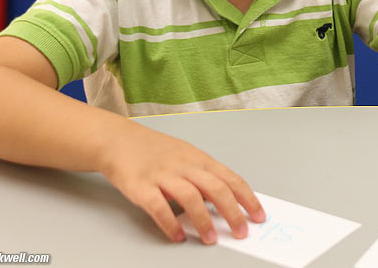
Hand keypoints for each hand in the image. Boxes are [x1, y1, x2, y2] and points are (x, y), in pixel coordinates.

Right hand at [98, 123, 265, 243]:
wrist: (118, 140)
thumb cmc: (155, 151)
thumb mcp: (186, 157)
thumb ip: (204, 176)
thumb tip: (226, 202)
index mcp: (199, 159)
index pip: (230, 179)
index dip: (247, 198)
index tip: (258, 215)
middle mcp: (184, 165)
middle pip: (216, 188)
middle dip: (232, 212)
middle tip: (241, 232)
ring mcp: (162, 175)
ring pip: (190, 197)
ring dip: (203, 220)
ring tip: (211, 238)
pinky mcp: (140, 186)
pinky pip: (158, 207)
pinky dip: (170, 223)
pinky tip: (178, 235)